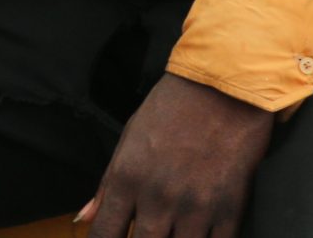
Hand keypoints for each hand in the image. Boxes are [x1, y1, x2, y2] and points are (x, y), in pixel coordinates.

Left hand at [80, 74, 276, 237]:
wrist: (223, 89)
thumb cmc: (171, 109)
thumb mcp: (128, 139)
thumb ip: (106, 185)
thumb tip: (84, 217)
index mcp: (126, 179)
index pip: (104, 234)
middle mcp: (157, 198)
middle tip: (147, 232)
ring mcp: (194, 208)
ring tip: (171, 230)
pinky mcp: (229, 210)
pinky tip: (199, 233)